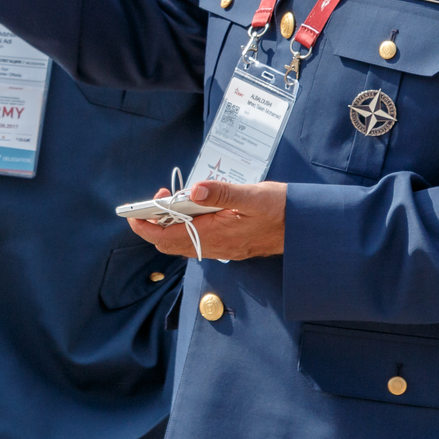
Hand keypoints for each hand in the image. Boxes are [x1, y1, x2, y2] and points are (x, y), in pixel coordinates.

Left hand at [127, 181, 286, 259]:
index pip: (168, 238)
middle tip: (155, 198)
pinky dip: (185, 226)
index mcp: (216, 235)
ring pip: (183, 242)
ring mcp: (222, 247)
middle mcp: (216, 246)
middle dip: (154, 223)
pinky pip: (197, 240)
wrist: (305, 229)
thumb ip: (222, 193)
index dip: (146, 226)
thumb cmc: (281, 210)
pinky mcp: (228, 244)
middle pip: (170, 243)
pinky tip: (190, 209)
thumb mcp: (253, 195)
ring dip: (169, 224)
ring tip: (169, 200)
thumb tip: (194, 190)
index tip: (133, 213)